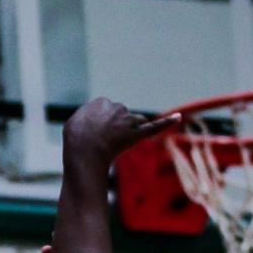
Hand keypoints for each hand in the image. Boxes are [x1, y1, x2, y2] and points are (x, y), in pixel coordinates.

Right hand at [62, 96, 179, 167]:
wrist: (84, 152)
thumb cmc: (75, 140)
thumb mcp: (74, 123)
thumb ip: (85, 118)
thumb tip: (91, 120)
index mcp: (101, 101)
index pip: (105, 110)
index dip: (100, 124)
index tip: (94, 134)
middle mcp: (118, 107)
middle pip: (121, 116)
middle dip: (115, 128)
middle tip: (101, 143)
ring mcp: (128, 121)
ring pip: (134, 123)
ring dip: (128, 132)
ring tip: (115, 145)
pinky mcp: (138, 134)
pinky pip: (154, 127)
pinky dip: (167, 123)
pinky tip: (178, 117)